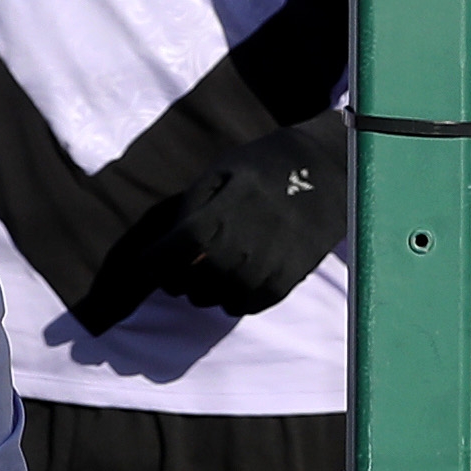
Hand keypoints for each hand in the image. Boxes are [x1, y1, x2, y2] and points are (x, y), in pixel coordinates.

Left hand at [155, 111, 350, 315]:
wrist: (325, 168)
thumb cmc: (262, 166)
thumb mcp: (220, 171)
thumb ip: (192, 207)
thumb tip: (169, 247)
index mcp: (225, 209)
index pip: (179, 247)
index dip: (155, 262)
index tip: (146, 265)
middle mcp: (247, 239)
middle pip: (198, 280)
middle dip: (178, 283)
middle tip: (176, 276)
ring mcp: (272, 260)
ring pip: (223, 298)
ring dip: (205, 295)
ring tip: (205, 281)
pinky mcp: (292, 275)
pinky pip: (253, 304)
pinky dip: (235, 302)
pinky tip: (232, 287)